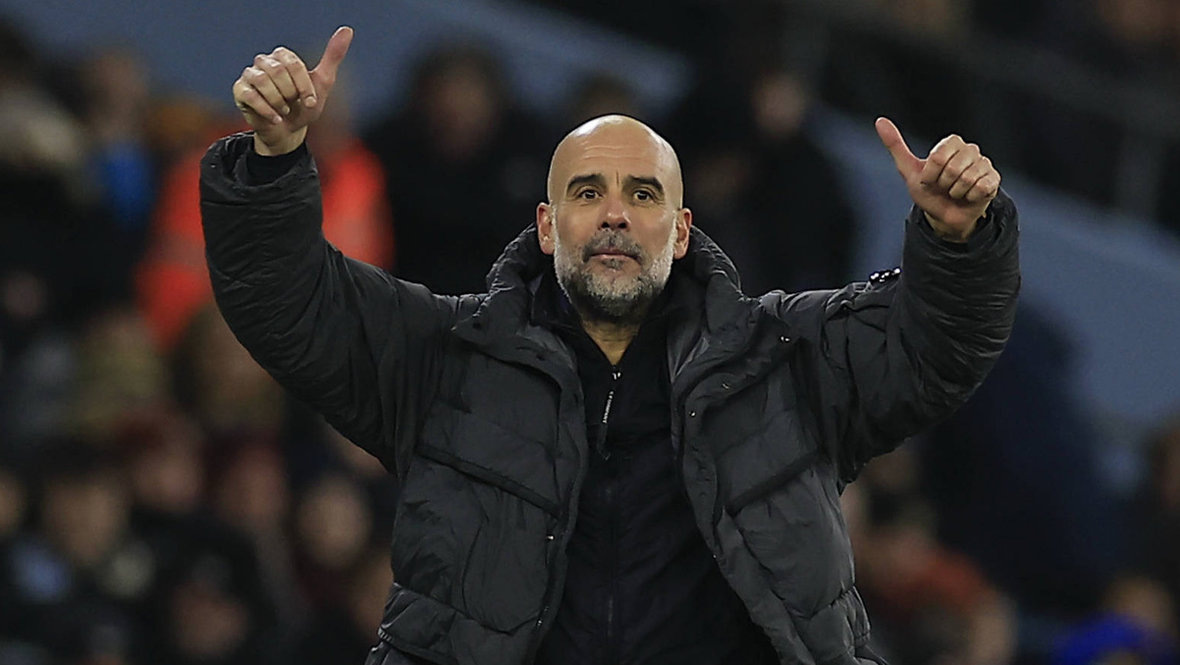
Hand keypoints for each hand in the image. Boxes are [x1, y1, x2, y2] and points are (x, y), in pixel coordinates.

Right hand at [232, 26, 353, 154]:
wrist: (289, 132)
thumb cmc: (304, 107)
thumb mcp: (323, 83)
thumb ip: (333, 56)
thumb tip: (347, 30)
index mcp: (283, 56)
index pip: (294, 64)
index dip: (304, 86)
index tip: (310, 102)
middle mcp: (264, 61)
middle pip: (277, 71)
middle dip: (290, 94)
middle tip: (293, 105)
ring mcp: (250, 75)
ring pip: (261, 81)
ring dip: (278, 102)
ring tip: (284, 111)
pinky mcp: (240, 90)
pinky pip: (250, 95)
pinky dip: (267, 110)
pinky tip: (276, 119)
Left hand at [875, 117, 999, 241]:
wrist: (943, 216)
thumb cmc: (928, 191)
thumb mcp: (908, 169)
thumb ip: (895, 145)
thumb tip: (880, 121)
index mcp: (951, 144)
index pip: (938, 157)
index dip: (930, 174)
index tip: (928, 180)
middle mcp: (970, 150)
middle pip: (952, 168)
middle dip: (942, 184)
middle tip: (943, 187)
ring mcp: (984, 164)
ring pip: (967, 179)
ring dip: (956, 192)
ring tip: (955, 192)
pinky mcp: (993, 180)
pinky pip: (981, 188)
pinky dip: (970, 197)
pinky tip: (968, 196)